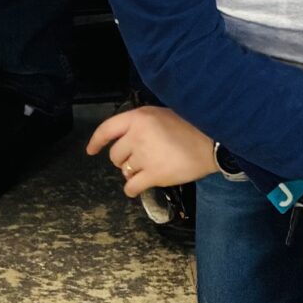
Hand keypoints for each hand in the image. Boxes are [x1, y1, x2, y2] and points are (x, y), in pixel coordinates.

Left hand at [85, 106, 218, 195]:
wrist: (211, 141)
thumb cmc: (191, 124)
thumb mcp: (163, 114)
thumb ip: (143, 124)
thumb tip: (130, 139)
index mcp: (139, 116)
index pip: (107, 128)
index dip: (96, 140)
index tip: (91, 150)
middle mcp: (137, 135)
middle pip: (115, 154)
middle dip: (123, 159)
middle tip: (140, 158)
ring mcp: (144, 156)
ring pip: (124, 170)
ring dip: (132, 172)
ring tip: (149, 168)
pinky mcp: (153, 175)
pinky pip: (131, 186)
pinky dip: (132, 189)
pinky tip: (139, 187)